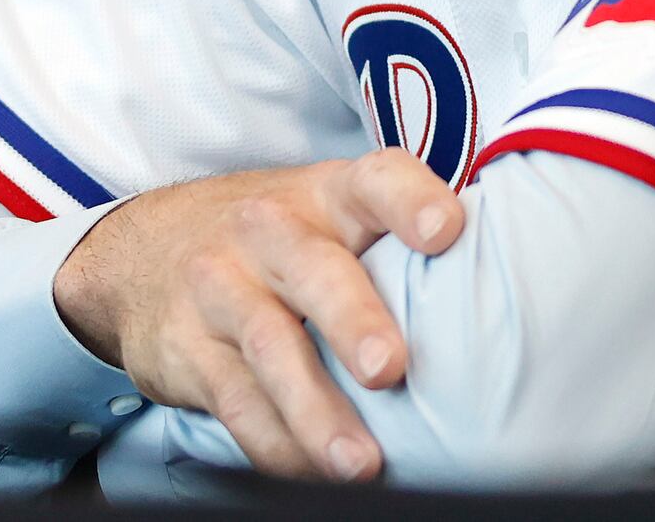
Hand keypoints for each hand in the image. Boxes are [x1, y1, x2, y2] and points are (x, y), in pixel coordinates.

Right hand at [50, 149, 462, 482]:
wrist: (139, 253)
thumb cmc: (276, 241)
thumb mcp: (328, 216)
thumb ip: (397, 242)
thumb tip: (514, 294)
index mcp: (327, 195)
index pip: (375, 180)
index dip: (410, 200)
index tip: (446, 230)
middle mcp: (271, 230)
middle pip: (314, 268)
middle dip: (354, 319)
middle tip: (391, 368)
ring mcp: (222, 286)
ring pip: (271, 347)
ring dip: (316, 410)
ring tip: (358, 462)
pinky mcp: (188, 347)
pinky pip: (235, 402)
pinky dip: (276, 445)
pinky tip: (311, 474)